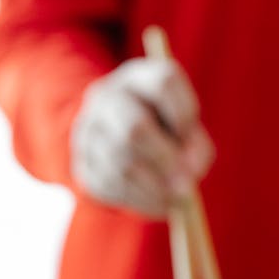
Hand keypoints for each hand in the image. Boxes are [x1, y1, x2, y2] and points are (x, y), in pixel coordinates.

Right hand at [71, 58, 214, 215]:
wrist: (123, 137)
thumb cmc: (167, 127)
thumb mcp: (188, 126)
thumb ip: (196, 146)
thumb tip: (188, 175)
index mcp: (139, 76)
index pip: (164, 83)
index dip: (183, 113)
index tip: (190, 133)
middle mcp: (107, 97)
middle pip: (134, 127)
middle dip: (166, 160)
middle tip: (188, 185)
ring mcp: (88, 129)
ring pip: (121, 163)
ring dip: (156, 188)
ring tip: (179, 198)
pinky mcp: (82, 162)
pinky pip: (110, 186)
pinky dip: (141, 200)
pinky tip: (160, 202)